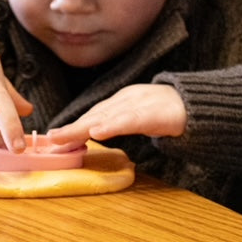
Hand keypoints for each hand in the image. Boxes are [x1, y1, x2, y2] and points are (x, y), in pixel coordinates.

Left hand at [47, 84, 186, 144]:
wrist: (192, 103)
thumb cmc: (160, 112)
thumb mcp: (132, 118)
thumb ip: (113, 124)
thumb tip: (89, 134)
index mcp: (117, 106)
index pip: (90, 117)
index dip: (70, 128)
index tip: (51, 138)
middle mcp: (122, 104)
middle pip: (92, 117)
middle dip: (70, 129)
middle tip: (49, 138)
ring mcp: (137, 106)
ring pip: (106, 117)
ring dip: (83, 127)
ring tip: (64, 136)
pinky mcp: (152, 113)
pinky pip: (130, 120)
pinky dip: (113, 125)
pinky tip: (97, 131)